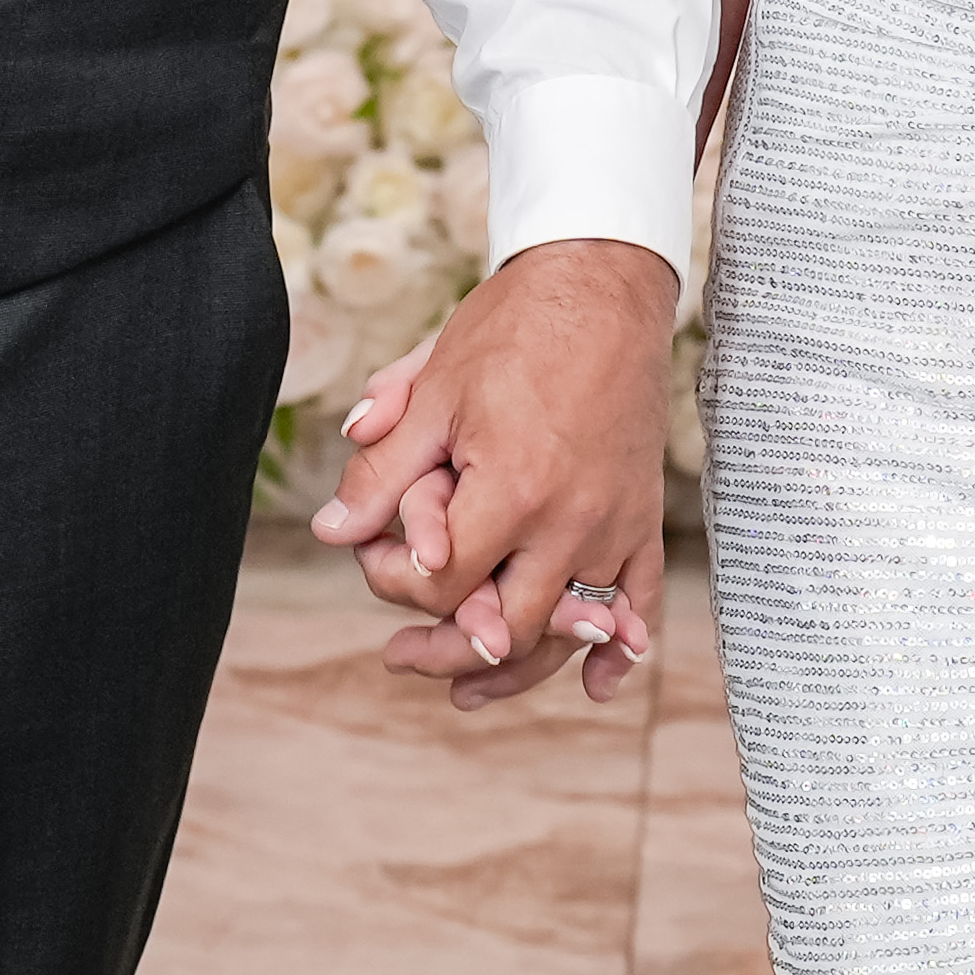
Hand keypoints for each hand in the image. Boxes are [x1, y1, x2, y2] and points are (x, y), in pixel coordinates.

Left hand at [313, 234, 680, 712]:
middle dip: (445, 650)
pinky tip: (594, 685)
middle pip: (504, 627)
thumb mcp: (433, 392)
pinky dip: (619, 652)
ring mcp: (614, 524)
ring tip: (465, 689)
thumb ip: (383, 470)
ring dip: (516, 670)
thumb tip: (331, 531)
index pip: (443, 582)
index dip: (396, 583)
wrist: (601, 284)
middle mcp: (570, 521)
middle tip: (401, 658)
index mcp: (512, 489)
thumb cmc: (511, 330)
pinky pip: (638, 604)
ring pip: (566, 631)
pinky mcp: (643, 515)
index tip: (374, 557)